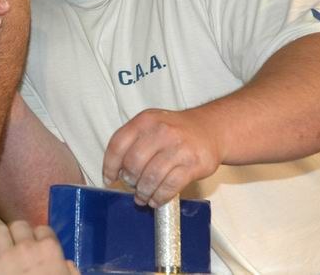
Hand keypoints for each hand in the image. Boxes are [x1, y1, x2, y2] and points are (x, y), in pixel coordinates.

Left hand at [0, 221, 78, 274]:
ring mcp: (6, 257)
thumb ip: (69, 272)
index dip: (38, 237)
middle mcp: (27, 247)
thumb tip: (65, 263)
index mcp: (50, 250)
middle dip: (16, 234)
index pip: (42, 229)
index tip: (36, 245)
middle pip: (18, 225)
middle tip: (15, 245)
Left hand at [102, 108, 223, 207]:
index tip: (109, 178)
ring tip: (142, 196)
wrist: (211, 129)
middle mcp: (161, 131)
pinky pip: (169, 187)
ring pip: (151, 178)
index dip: (110, 166)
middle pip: (134, 164)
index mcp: (146, 120)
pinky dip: (159, 197)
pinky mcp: (193, 164)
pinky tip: (156, 199)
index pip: (118, 144)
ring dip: (143, 192)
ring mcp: (178, 148)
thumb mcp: (152, 124)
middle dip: (130, 180)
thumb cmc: (177, 130)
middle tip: (132, 186)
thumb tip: (115, 171)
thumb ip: (133, 142)